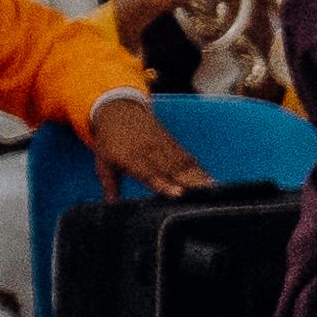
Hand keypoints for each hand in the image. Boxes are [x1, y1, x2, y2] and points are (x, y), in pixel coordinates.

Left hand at [85, 97, 208, 195]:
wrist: (118, 108)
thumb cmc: (109, 140)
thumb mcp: (103, 163)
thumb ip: (110, 186)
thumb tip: (109, 207)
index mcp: (130, 158)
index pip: (150, 174)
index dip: (164, 184)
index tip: (178, 194)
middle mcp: (149, 151)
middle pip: (172, 169)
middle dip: (190, 183)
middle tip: (205, 195)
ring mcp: (162, 145)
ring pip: (182, 163)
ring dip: (198, 176)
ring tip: (213, 190)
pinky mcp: (170, 142)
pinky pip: (185, 156)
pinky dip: (198, 168)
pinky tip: (208, 178)